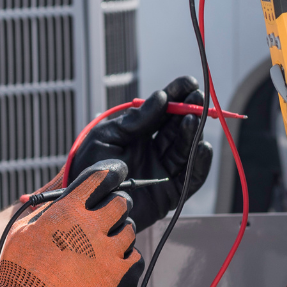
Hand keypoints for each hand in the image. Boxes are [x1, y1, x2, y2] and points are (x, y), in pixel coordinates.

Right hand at [0, 164, 142, 286]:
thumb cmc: (19, 272)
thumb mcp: (21, 231)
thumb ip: (43, 213)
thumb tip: (55, 204)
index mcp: (68, 210)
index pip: (98, 180)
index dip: (107, 175)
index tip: (111, 175)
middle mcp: (92, 226)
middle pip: (120, 203)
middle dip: (116, 204)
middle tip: (110, 211)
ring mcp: (108, 251)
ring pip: (129, 230)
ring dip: (120, 231)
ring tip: (109, 239)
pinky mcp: (117, 276)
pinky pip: (133, 257)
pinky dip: (125, 256)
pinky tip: (113, 260)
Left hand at [68, 76, 213, 231]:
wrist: (84, 203)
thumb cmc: (89, 167)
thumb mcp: (108, 135)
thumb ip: (135, 120)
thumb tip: (161, 97)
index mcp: (139, 134)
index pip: (163, 111)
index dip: (177, 96)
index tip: (189, 83)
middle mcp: (154, 150)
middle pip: (178, 127)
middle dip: (189, 110)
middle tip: (197, 97)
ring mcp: (163, 171)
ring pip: (186, 149)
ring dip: (193, 133)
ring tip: (194, 118)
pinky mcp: (171, 193)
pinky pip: (191, 178)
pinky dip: (200, 163)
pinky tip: (202, 147)